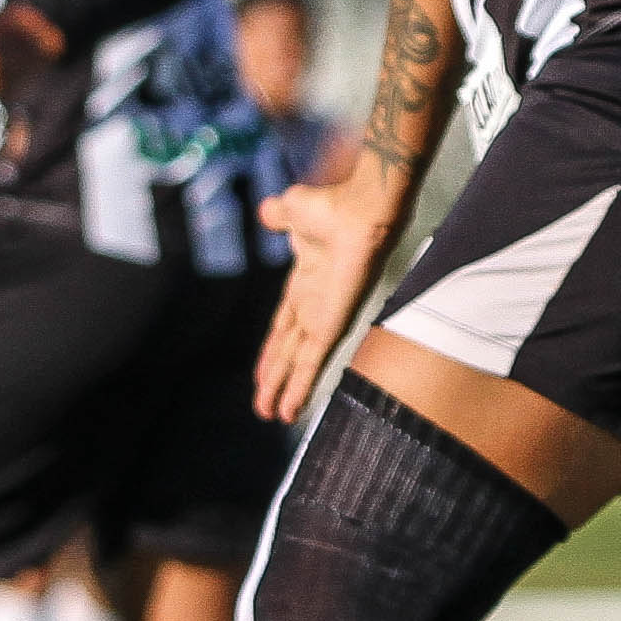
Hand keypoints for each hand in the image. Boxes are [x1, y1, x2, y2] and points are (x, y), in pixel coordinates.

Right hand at [253, 173, 399, 421]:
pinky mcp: (334, 323)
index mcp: (304, 281)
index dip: (271, 349)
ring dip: (284, 390)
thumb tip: (267, 210)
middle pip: (288, 350)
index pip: (283, 325)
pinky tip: (291, 408)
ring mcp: (324, 315)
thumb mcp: (292, 209)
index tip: (262, 371)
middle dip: (275, 378)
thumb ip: (278, 216)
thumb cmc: (333, 204)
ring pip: (298, 363)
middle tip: (263, 406)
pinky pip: (313, 361)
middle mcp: (314, 304)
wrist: (358, 208)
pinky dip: (301, 385)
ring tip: (273, 416)